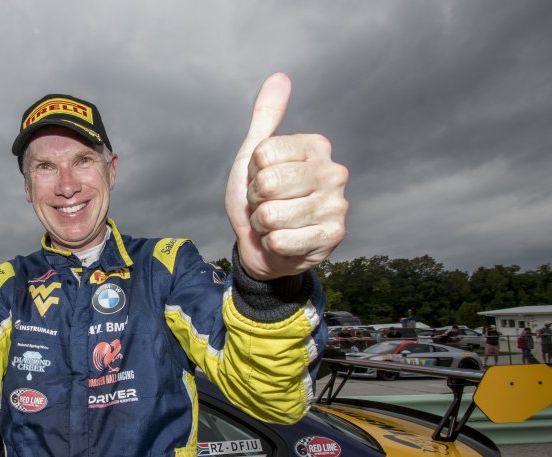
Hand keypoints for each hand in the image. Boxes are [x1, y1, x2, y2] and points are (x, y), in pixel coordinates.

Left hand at [225, 73, 348, 280]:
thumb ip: (266, 118)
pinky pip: (281, 240)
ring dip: (264, 224)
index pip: (263, 155)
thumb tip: (279, 77)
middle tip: (268, 204)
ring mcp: (337, 205)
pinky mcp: (333, 236)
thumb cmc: (261, 198)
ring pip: (271, 215)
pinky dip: (273, 244)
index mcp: (316, 146)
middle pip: (268, 184)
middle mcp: (334, 171)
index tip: (261, 180)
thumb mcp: (256, 156)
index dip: (253, 173)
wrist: (266, 245)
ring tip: (276, 223)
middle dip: (257, 199)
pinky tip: (284, 241)